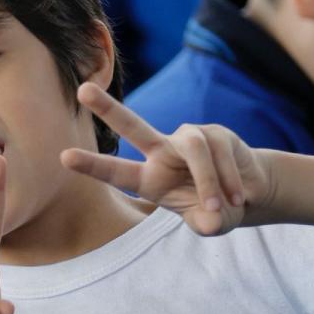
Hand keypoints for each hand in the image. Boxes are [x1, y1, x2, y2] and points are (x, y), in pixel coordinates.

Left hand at [60, 83, 272, 235]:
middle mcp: (161, 152)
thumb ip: (206, 223)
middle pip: (132, 126)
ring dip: (208, 181)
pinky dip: (229, 179)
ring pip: (193, 149)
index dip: (92, 165)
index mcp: (149, 179)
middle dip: (108, 108)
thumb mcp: (210, 224)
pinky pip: (219, 152)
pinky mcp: (214, 133)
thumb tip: (210, 217)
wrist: (249, 192)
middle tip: (82, 90)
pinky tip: (239, 195)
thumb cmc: (218, 210)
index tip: (64, 157)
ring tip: (222, 206)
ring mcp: (186, 139)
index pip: (116, 172)